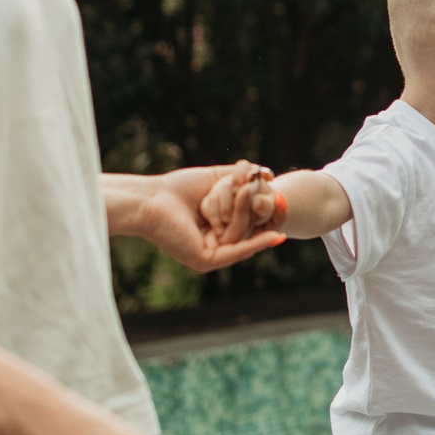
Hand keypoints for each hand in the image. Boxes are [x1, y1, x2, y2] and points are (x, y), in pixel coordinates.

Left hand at [103, 166, 282, 270]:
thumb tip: (268, 174)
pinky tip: (273, 235)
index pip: (250, 221)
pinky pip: (237, 251)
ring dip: (244, 212)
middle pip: (250, 229)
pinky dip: (256, 243)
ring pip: (243, 236)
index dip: (267, 211)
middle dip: (258, 209)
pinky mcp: (206, 260)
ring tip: (245, 192)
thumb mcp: (217, 178)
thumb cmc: (179, 189)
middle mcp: (215, 243)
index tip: (282, 199)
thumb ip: (242, 177)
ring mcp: (211, 253)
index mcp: (217, 228)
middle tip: (276, 198)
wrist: (152, 200)